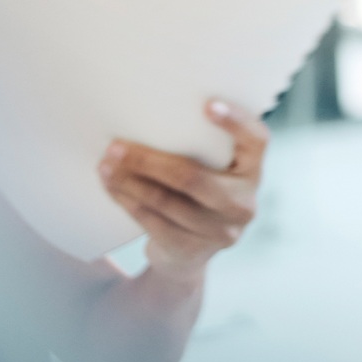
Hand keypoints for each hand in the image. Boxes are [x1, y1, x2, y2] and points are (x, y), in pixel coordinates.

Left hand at [97, 101, 267, 276]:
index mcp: (252, 171)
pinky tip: (112, 188)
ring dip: (129, 181)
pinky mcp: (193, 249)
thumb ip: (198, 149)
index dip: (237, 122)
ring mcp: (221, 231)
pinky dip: (127, 202)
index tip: (207, 105)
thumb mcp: (209, 171)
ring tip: (105, 165)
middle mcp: (244, 203)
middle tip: (115, 146)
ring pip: (166, 201)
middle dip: (148, 160)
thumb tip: (147, 116)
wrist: (189, 255)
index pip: (256, 140)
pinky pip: (153, 222)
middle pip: (193, 176)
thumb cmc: (195, 195)